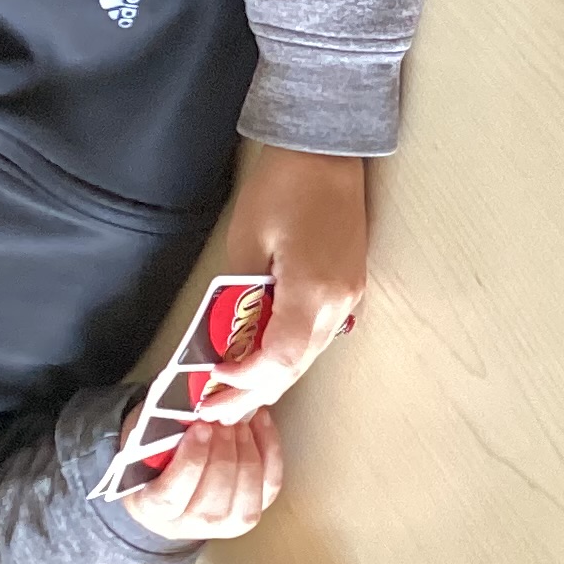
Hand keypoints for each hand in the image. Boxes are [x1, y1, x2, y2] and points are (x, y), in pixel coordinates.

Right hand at [116, 406, 281, 541]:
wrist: (168, 490)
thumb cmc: (153, 462)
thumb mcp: (144, 446)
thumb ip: (161, 432)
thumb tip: (195, 408)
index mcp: (153, 510)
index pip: (172, 494)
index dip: (191, 459)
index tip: (200, 427)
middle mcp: (190, 524)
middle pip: (215, 490)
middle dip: (224, 448)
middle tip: (224, 417)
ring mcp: (225, 525)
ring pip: (246, 489)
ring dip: (246, 448)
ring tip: (240, 419)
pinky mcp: (251, 512)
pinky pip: (269, 483)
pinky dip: (269, 449)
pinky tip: (260, 421)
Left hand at [191, 147, 368, 418]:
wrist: (326, 153)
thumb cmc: (283, 187)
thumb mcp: (247, 240)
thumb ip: (237, 297)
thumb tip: (223, 341)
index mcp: (313, 289)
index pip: (281, 358)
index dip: (246, 380)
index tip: (213, 383)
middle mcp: (339, 302)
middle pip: (297, 366)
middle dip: (254, 392)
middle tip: (215, 409)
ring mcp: (350, 296)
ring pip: (309, 355)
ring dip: (272, 376)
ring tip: (233, 394)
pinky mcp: (350, 288)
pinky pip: (318, 335)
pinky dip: (289, 354)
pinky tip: (263, 361)